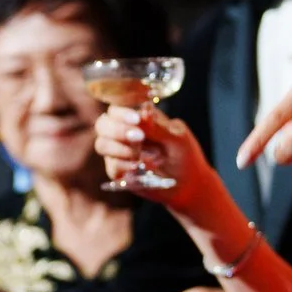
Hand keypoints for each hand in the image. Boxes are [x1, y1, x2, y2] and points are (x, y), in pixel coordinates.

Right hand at [95, 105, 216, 208]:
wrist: (189, 185)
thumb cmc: (185, 155)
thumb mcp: (177, 139)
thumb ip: (157, 127)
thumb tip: (141, 114)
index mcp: (140, 118)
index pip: (120, 106)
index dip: (122, 111)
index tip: (136, 119)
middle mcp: (125, 132)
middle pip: (103, 123)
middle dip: (117, 129)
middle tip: (138, 137)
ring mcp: (120, 151)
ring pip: (102, 144)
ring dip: (120, 148)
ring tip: (140, 155)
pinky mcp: (119, 171)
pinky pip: (111, 166)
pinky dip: (124, 166)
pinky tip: (140, 167)